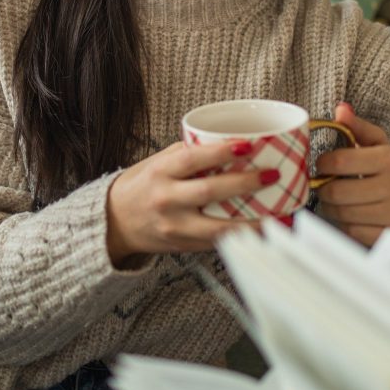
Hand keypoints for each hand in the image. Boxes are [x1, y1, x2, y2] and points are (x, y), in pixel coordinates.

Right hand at [105, 139, 269, 265]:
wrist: (113, 222)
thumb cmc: (138, 188)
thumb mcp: (156, 163)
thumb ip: (187, 154)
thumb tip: (226, 143)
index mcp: (160, 173)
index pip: (193, 159)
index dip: (221, 152)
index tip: (248, 145)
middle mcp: (166, 200)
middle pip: (209, 191)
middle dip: (244, 184)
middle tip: (271, 175)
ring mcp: (175, 226)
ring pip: (218, 227)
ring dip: (251, 221)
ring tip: (277, 213)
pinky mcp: (183, 246)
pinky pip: (216, 242)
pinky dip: (240, 237)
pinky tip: (260, 231)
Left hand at [315, 103, 389, 245]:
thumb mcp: (381, 145)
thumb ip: (358, 127)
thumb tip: (340, 109)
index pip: (339, 161)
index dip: (321, 164)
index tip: (321, 166)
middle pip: (337, 192)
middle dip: (323, 189)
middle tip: (323, 186)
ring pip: (343, 214)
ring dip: (331, 208)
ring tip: (335, 201)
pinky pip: (353, 232)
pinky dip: (345, 225)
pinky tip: (350, 216)